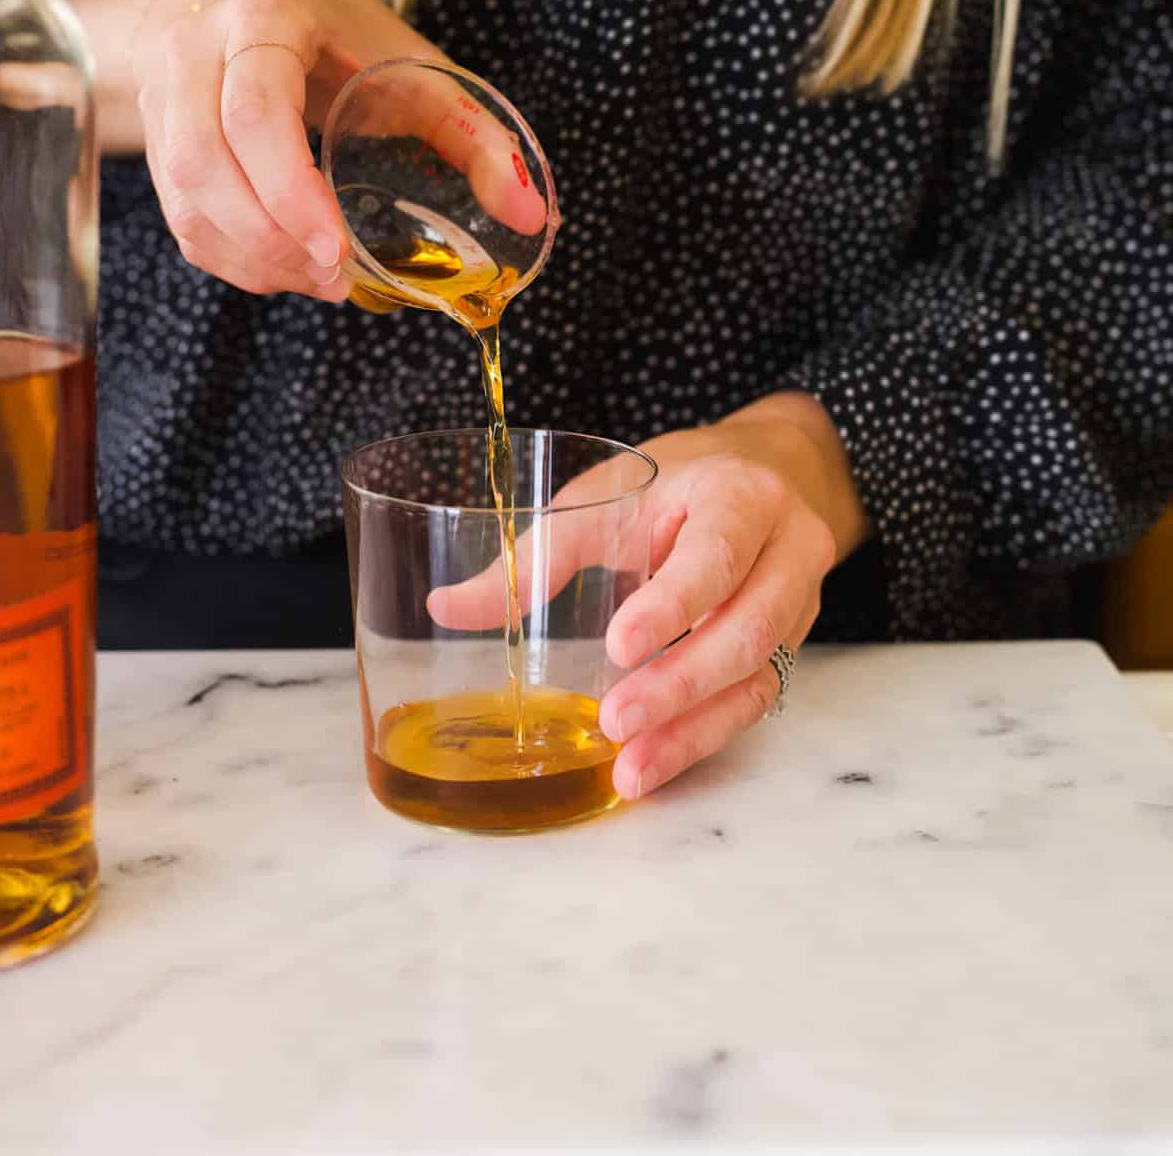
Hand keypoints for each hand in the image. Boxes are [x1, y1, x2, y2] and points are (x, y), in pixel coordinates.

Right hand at [128, 0, 442, 300]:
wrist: (238, 1)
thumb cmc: (334, 35)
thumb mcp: (409, 61)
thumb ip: (471, 133)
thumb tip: (533, 215)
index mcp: (261, 20)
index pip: (254, 109)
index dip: (288, 189)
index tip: (335, 250)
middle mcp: (193, 53)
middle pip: (203, 162)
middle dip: (270, 238)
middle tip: (337, 278)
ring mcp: (163, 98)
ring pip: (185, 199)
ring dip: (253, 258)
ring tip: (320, 280)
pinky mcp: (155, 142)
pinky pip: (180, 220)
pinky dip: (233, 260)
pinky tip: (286, 271)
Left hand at [429, 393, 869, 801]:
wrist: (772, 473)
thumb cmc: (679, 481)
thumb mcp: (609, 492)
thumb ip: (539, 553)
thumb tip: (444, 608)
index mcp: (743, 496)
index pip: (718, 554)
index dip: (674, 603)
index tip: (621, 645)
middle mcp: (788, 549)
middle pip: (750, 628)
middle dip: (681, 684)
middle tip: (615, 721)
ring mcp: (798, 603)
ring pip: (759, 676)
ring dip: (693, 728)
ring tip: (631, 768)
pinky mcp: (789, 646)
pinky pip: (756, 700)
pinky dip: (704, 736)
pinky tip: (654, 765)